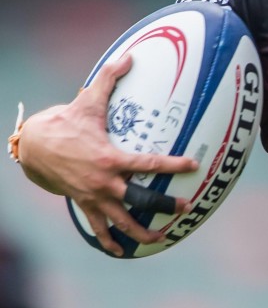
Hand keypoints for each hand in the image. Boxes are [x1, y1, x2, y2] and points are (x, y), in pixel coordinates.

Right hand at [17, 55, 197, 255]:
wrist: (34, 146)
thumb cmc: (67, 122)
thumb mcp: (89, 100)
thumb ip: (111, 79)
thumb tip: (129, 55)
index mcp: (110, 158)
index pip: (149, 164)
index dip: (173, 164)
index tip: (193, 165)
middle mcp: (104, 181)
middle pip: (139, 200)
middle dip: (163, 205)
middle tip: (184, 207)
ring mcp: (93, 196)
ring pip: (121, 221)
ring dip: (141, 232)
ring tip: (162, 236)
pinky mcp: (83, 204)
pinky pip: (97, 227)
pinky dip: (108, 241)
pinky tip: (122, 253)